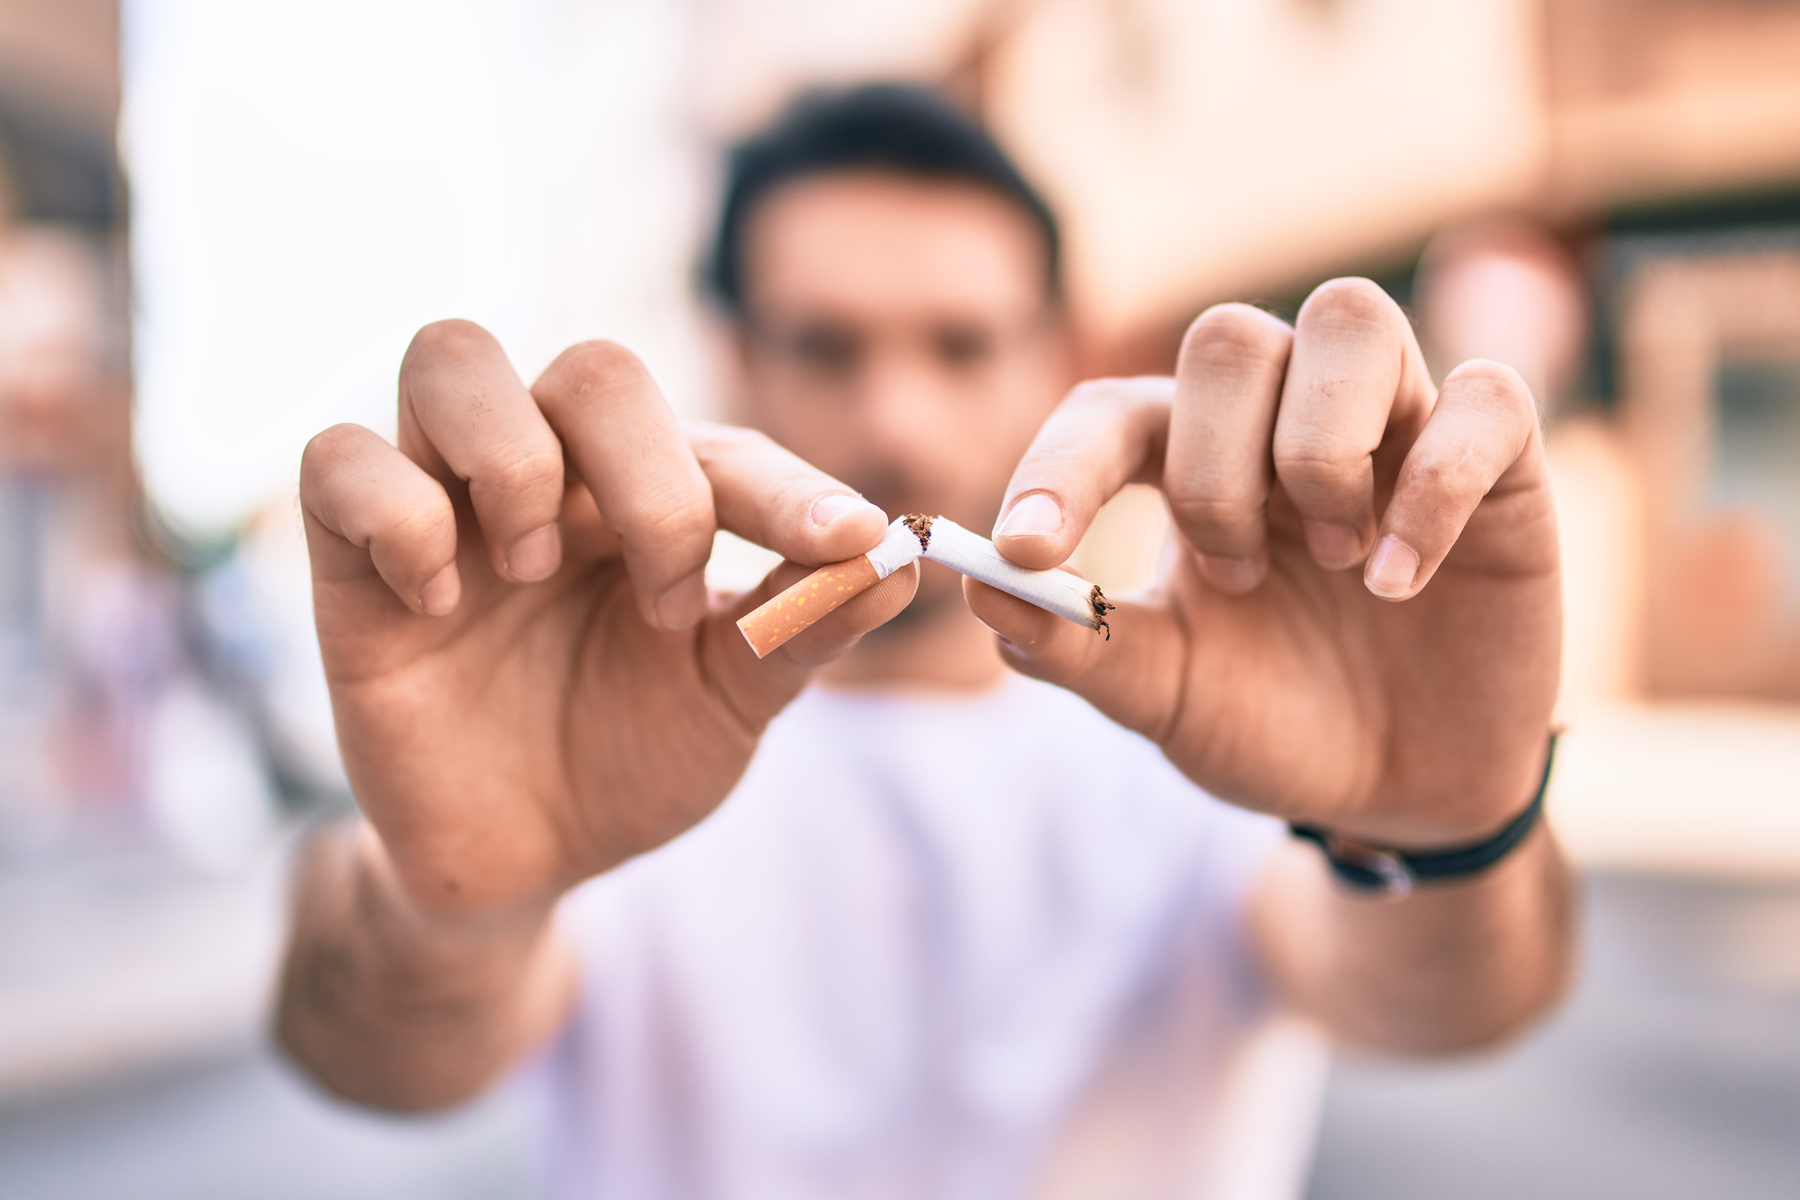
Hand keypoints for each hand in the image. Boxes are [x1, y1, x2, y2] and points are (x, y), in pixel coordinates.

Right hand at [300, 321, 915, 914]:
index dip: (791, 490)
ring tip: (537, 571)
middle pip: (595, 368)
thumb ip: (802, 629)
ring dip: (517, 462)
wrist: (524, 857)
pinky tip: (443, 604)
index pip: (724, 446)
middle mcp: (553, 473)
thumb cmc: (632, 756)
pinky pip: (339, 457)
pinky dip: (398, 513)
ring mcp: (447, 501)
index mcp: (654, 494)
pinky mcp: (350, 557)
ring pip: (453, 357)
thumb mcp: (729, 700)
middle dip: (650, 480)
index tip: (847, 544)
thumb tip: (899, 561)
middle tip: (665, 598)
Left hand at [973, 279, 1559, 846]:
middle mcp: (1286, 419)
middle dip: (1213, 468)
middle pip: (1228, 339)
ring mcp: (1397, 426)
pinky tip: (1401, 582)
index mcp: (1190, 461)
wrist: (1400, 793)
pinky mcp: (1504, 460)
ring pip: (1350, 319)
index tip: (1025, 547)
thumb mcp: (1166, 696)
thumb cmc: (1273, 722)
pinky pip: (1486, 397)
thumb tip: (976, 586)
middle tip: (1236, 577)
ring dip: (1319, 449)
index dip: (1059, 467)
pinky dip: (1434, 484)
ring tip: (1336, 564)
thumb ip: (1078, 644)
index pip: (1109, 411)